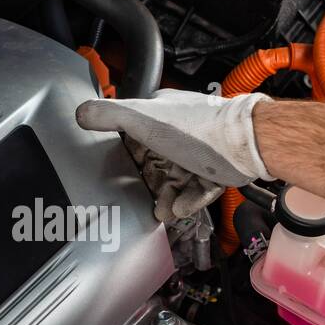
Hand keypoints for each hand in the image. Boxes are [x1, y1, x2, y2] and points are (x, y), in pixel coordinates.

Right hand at [76, 88, 275, 221]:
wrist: (244, 144)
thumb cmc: (196, 130)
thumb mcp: (143, 119)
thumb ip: (110, 116)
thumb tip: (81, 113)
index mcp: (162, 112)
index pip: (138, 134)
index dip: (130, 155)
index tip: (122, 173)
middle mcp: (182, 129)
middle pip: (158, 161)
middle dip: (149, 183)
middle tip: (143, 199)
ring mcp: (201, 149)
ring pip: (178, 177)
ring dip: (168, 196)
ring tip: (163, 212)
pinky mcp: (218, 168)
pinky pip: (199, 188)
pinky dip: (190, 199)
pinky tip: (181, 209)